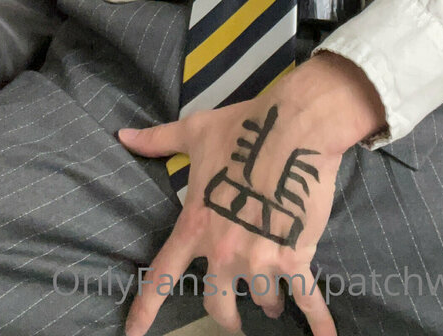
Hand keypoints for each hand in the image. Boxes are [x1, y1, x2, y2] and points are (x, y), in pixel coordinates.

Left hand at [118, 52, 385, 335]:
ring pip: (262, 300)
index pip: (163, 275)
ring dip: (268, 303)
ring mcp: (260, 259)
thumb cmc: (242, 130)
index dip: (145, 309)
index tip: (133, 335)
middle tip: (234, 317)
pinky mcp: (295, 257)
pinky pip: (307, 299)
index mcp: (195, 224)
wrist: (293, 129)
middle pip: (217, 303)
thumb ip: (158, 140)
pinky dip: (318, 322)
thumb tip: (124, 135)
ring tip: (275, 302)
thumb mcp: (195, 132)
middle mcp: (223, 251)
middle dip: (226, 314)